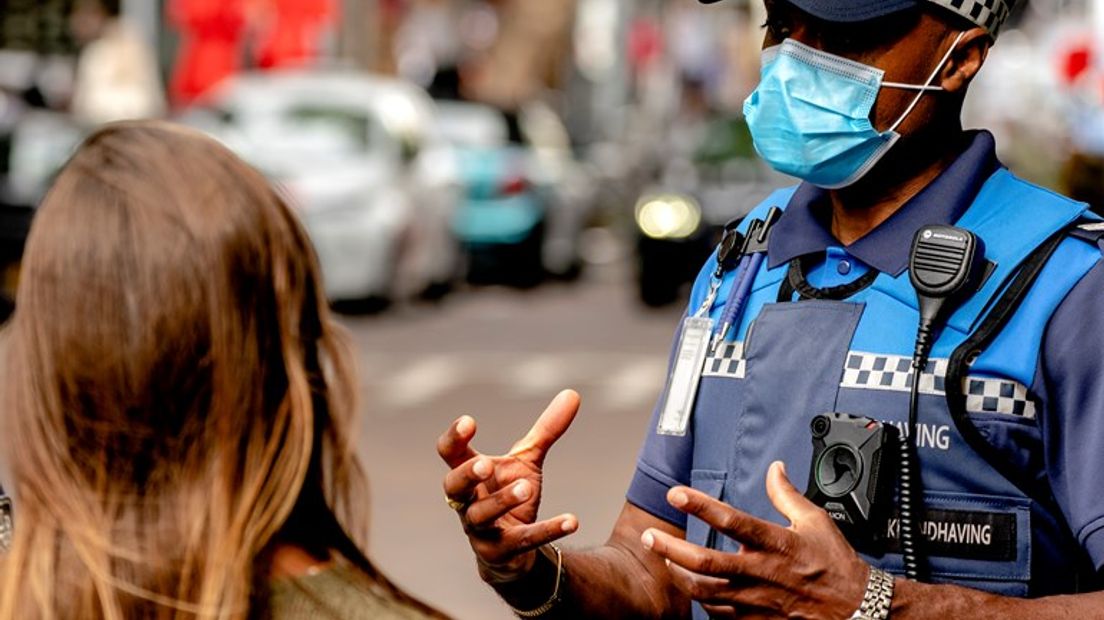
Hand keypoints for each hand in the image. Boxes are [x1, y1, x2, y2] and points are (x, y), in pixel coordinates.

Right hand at [437, 390, 580, 582]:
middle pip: (454, 487)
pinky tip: (572, 520)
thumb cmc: (511, 495)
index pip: (449, 454)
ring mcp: (480, 530)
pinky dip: (547, 530)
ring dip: (502, 501)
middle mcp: (467, 501)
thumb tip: (573, 393)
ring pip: (481, 516)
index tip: (469, 421)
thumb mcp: (528, 461)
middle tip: (484, 463)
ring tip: (527, 487)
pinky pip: (522, 542)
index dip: (454, 439)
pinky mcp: (501, 552)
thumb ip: (546, 430)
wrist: (513, 551)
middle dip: (467, 475)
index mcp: (469, 473)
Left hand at [641, 461, 869, 618]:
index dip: (700, 505)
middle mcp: (761, 572)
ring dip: (679, 576)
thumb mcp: (816, 522)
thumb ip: (787, 495)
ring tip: (665, 560)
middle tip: (649, 538)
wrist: (855, 611)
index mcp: (775, 543)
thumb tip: (775, 470)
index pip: (731, 520)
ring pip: (705, 592)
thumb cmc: (836, 566)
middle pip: (705, 562)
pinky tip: (694, 588)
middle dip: (671, 549)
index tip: (676, 493)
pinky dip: (702, 600)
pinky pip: (719, 613)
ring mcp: (756, 600)